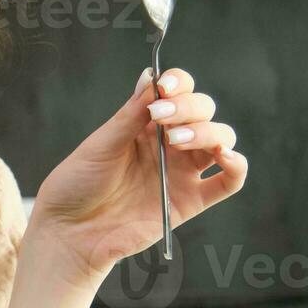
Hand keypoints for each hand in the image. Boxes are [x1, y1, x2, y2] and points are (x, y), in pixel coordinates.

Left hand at [26, 67, 248, 284]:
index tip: (165, 88)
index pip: (178, 92)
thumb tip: (151, 76)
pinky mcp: (191, 201)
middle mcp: (169, 143)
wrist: (71, 231)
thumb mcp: (101, 144)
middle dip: (189, 108)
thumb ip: (130, 115)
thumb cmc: (78, 184)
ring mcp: (182, 172)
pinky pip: (229, 182)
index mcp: (146, 124)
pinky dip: (236, 165)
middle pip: (203, 111)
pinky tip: (223, 156)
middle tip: (162, 117)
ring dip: (208, 132)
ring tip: (177, 141)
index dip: (178, 84)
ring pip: (220, 139)